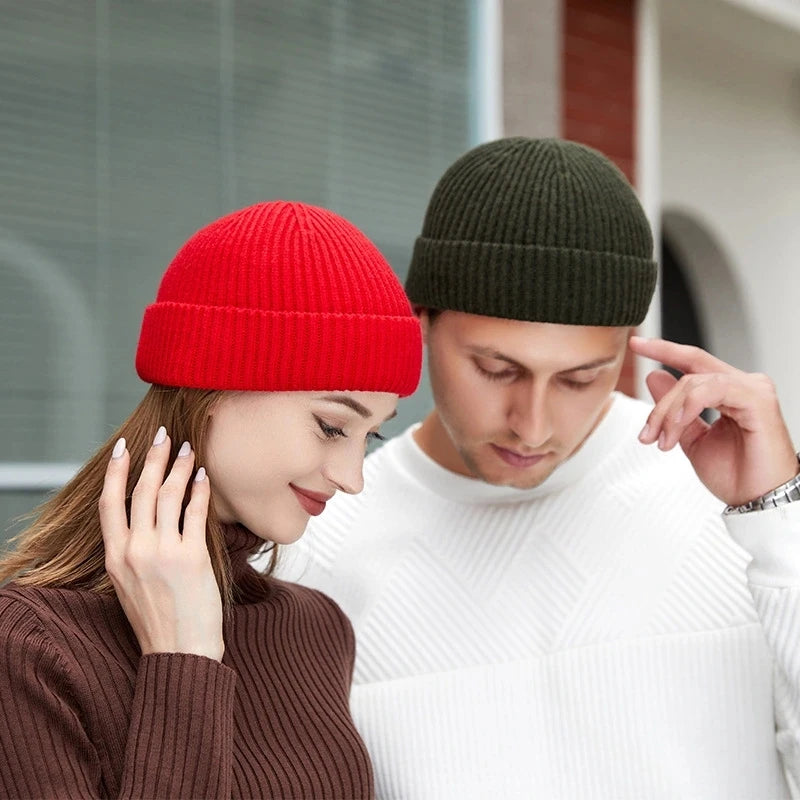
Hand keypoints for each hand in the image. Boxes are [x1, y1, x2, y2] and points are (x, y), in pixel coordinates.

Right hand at [99, 426, 223, 661]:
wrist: (179, 653)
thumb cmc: (159, 620)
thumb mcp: (130, 584)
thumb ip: (132, 551)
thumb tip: (146, 518)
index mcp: (114, 557)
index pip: (109, 503)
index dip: (115, 471)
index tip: (123, 448)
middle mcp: (134, 551)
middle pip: (141, 491)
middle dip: (153, 457)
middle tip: (164, 436)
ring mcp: (162, 552)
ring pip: (168, 495)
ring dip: (179, 467)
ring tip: (188, 450)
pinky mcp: (190, 557)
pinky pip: (195, 512)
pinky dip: (199, 490)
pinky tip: (203, 477)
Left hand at [630, 337, 796, 506]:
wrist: (758, 501)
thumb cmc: (736, 475)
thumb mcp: (691, 438)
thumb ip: (674, 410)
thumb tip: (654, 376)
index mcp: (729, 391)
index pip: (693, 361)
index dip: (664, 349)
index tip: (636, 343)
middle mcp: (743, 385)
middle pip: (689, 374)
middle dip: (660, 403)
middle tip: (646, 434)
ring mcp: (752, 389)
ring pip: (695, 382)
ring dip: (670, 413)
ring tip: (663, 441)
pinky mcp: (759, 400)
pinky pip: (712, 389)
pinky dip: (689, 406)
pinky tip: (678, 424)